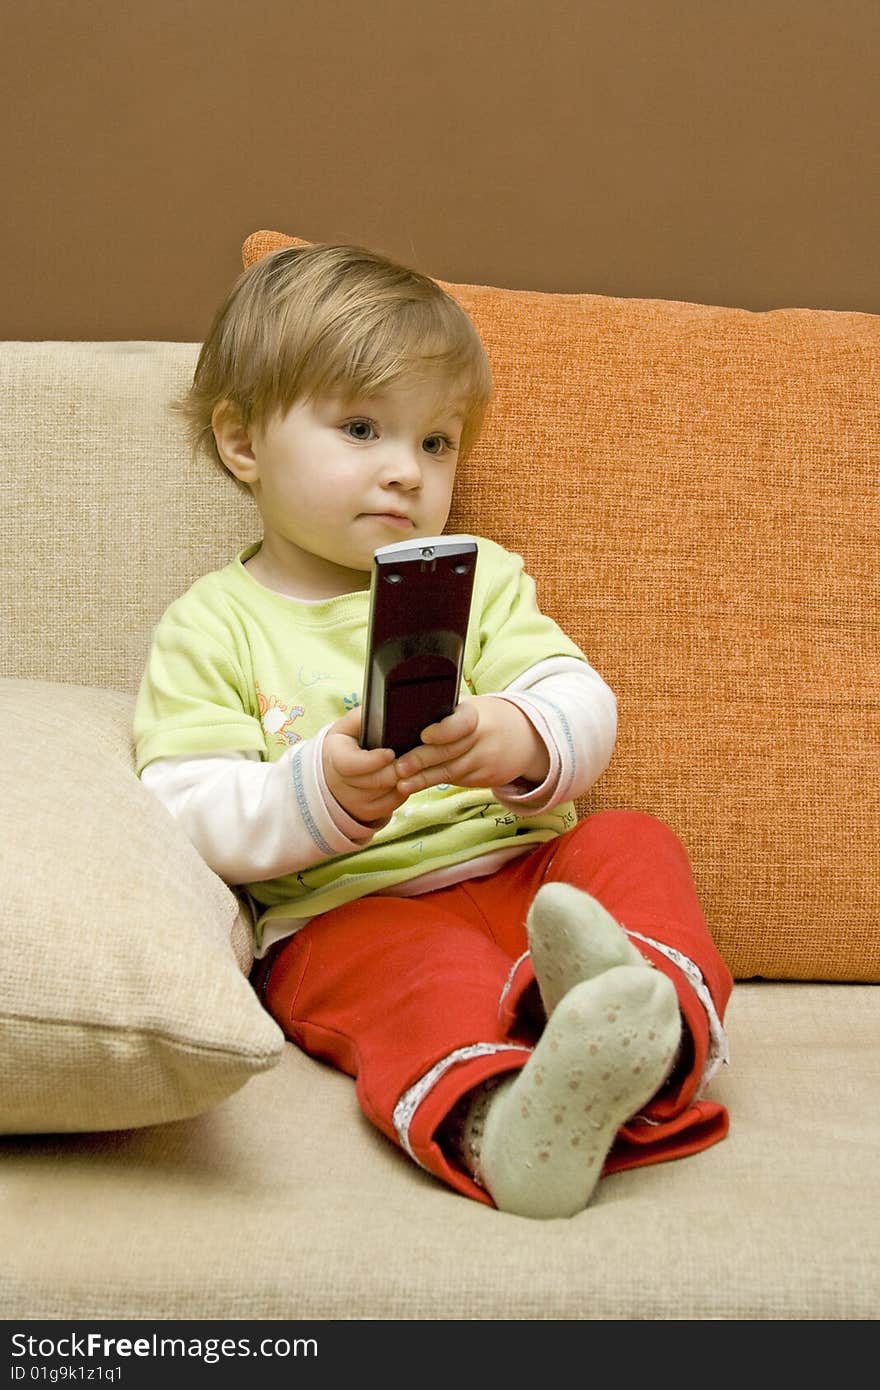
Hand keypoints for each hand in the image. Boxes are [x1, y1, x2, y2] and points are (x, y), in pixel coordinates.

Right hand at [323, 707, 406, 824]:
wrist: (337, 772)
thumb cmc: (348, 743)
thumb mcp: (349, 726)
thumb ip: (362, 717)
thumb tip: (383, 709)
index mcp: (335, 758)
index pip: (351, 765)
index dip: (372, 761)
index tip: (390, 752)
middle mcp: (342, 784)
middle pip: (376, 781)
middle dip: (397, 768)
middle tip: (414, 756)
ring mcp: (355, 802)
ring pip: (388, 793)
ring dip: (404, 778)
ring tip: (412, 762)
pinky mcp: (370, 812)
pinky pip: (394, 803)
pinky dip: (405, 789)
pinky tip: (408, 775)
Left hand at [393, 697, 548, 795]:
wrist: (527, 738)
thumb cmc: (486, 719)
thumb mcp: (472, 708)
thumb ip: (445, 713)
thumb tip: (405, 718)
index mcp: (477, 714)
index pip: (461, 723)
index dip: (443, 731)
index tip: (424, 736)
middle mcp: (483, 738)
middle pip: (450, 752)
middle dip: (422, 761)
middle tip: (399, 767)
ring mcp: (486, 760)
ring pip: (451, 772)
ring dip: (424, 779)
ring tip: (402, 784)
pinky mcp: (486, 778)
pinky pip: (457, 780)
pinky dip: (435, 782)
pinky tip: (417, 785)